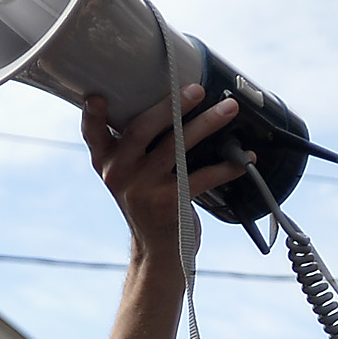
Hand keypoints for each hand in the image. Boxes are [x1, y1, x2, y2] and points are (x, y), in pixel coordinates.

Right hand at [86, 85, 245, 250]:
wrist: (157, 249)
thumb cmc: (148, 201)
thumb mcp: (129, 175)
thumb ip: (136, 146)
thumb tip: (173, 100)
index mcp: (106, 161)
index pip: (92, 134)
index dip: (93, 115)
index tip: (97, 97)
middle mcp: (118, 174)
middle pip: (141, 130)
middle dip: (169, 106)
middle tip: (196, 89)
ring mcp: (142, 190)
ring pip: (175, 148)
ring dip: (206, 125)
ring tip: (228, 109)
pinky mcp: (168, 204)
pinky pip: (201, 178)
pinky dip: (227, 166)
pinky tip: (245, 158)